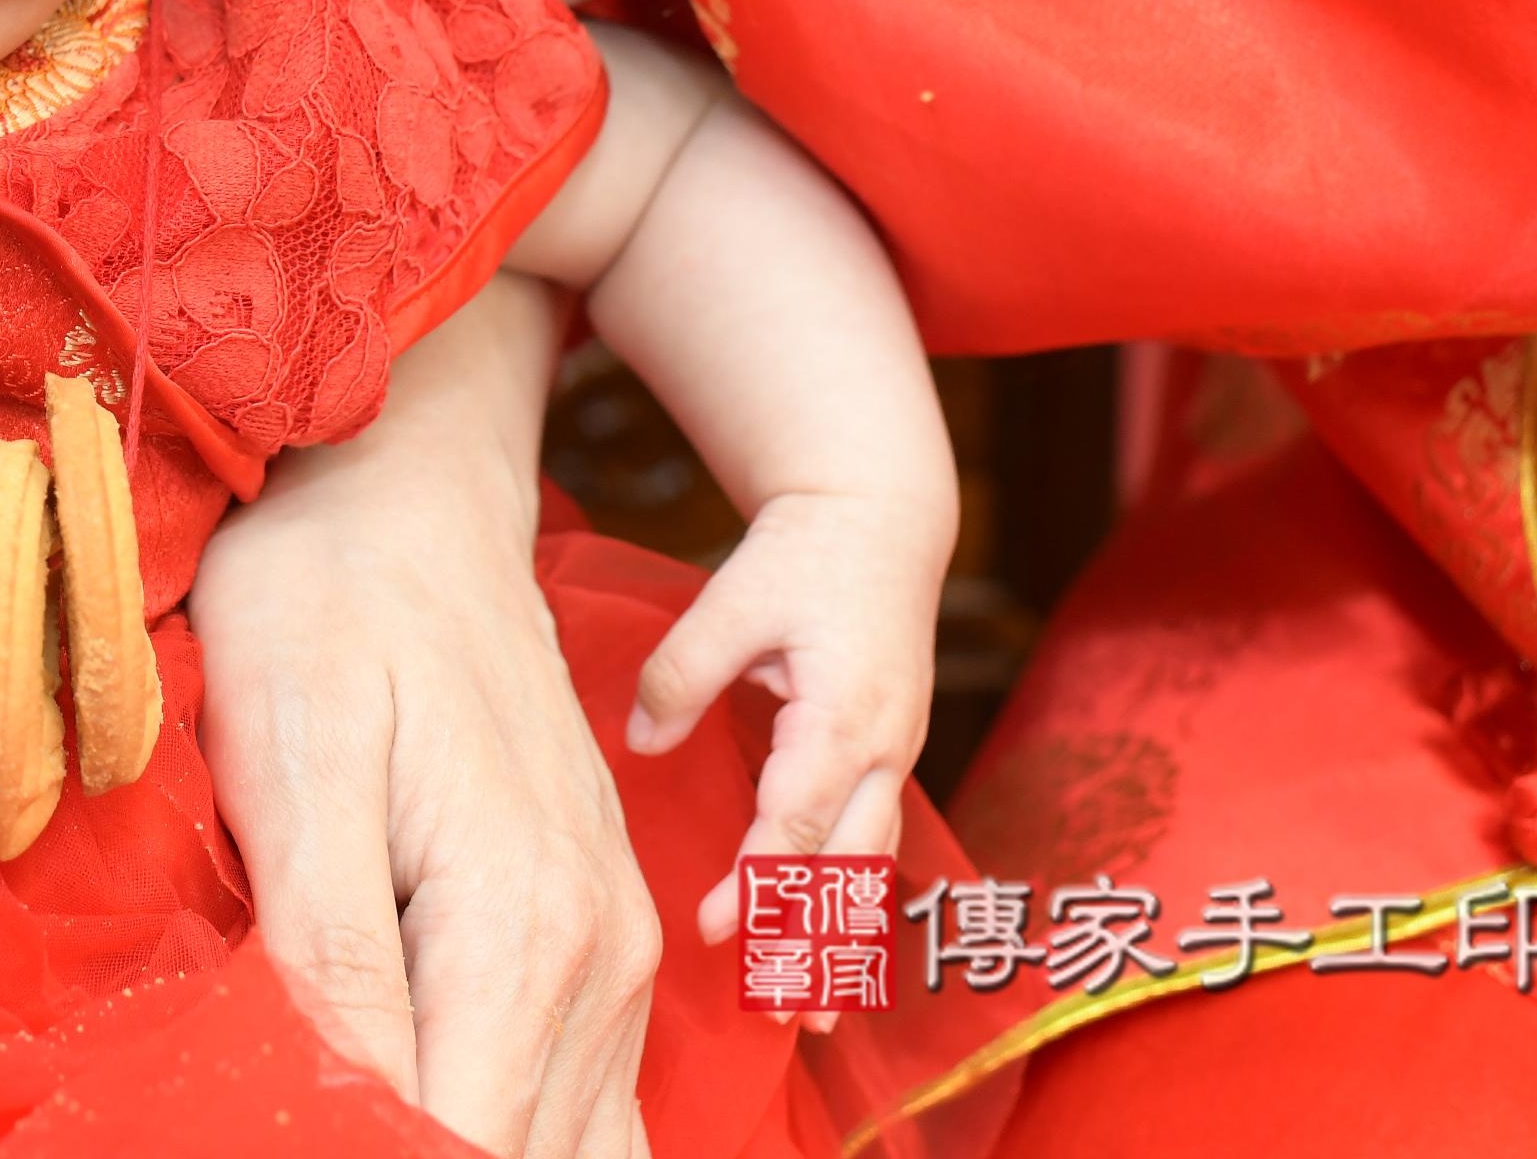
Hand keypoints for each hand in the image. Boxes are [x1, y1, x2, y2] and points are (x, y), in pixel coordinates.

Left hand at [190, 277, 658, 1158]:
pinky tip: (429, 1104)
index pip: (461, 1152)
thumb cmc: (325, 603)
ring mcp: (609, 956)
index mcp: (520, 933)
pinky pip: (585, 1104)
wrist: (407, 498)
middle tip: (287, 1113)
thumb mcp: (292, 761)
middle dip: (406, 1154)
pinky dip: (519, 1134)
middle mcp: (595, 964)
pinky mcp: (591, 940)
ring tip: (349, 1111)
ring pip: (565, 1148)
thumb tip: (353, 1114)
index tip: (272, 1126)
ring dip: (463, 1143)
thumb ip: (330, 954)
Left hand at [626, 489, 947, 1017]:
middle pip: (848, 864)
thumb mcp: (733, 596)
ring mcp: (895, 757)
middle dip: (814, 940)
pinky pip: (870, 842)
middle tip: (776, 1010)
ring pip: (869, 865)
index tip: (714, 929)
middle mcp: (884, 749)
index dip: (759, 880)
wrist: (880, 522)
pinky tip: (825, 946)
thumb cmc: (805, 556)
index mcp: (844, 715)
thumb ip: (682, 673)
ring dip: (840, 937)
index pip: (799, 818)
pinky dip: (847, 898)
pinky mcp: (887, 758)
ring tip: (811, 1013)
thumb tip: (641, 744)